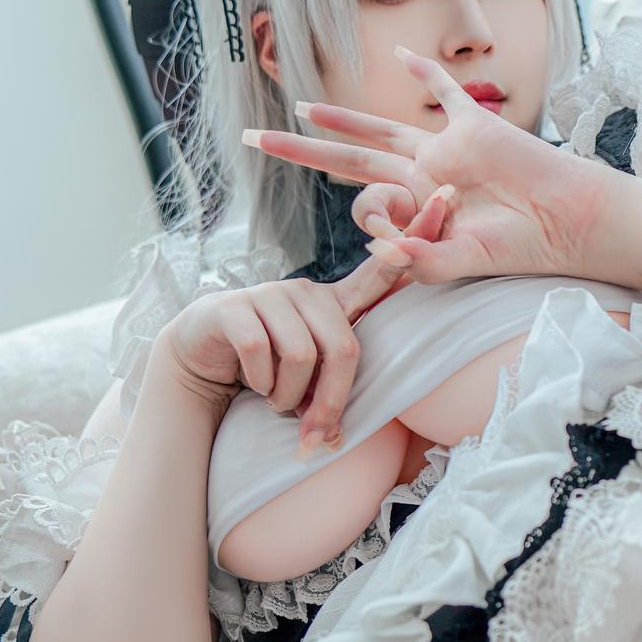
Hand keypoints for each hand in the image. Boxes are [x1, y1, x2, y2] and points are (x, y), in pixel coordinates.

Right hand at [160, 190, 451, 447]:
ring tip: (276, 401)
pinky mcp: (233, 307)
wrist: (200, 360)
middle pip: (342, 348)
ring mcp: (269, 294)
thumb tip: (335, 438)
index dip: (408, 247)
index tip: (441, 203)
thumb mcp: (308, 376)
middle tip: (312, 433)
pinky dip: (259, 383)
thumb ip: (330, 391)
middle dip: (330, 402)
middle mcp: (306, 293)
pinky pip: (258, 352)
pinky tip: (251, 383)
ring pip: (299, 356)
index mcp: (334, 306)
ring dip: (287, 397)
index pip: (380, 274)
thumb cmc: (266, 369)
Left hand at [242, 47, 613, 283]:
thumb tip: (375, 247)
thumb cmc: (524, 247)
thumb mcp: (464, 262)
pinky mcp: (474, 128)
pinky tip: (401, 56)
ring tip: (296, 106)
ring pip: (380, 126)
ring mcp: (447, 148)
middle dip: (299, 151)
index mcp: (418, 210)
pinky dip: (426, 72)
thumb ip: (418, 259)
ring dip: (338, 115)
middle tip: (251, 140)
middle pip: (349, 158)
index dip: (363, 217)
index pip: (369, 205)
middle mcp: (424, 177)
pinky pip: (447, 91)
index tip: (387, 237)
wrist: (570, 223)